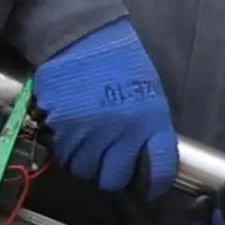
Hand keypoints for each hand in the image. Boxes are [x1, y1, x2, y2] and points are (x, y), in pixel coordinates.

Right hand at [23, 19, 180, 200]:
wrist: (83, 38)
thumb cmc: (120, 62)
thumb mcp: (149, 93)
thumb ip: (148, 127)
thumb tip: (144, 156)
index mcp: (151, 122)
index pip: (161, 169)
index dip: (155, 183)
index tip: (149, 186)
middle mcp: (122, 133)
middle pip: (114, 179)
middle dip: (110, 174)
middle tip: (107, 162)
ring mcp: (90, 132)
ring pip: (84, 170)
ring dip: (85, 162)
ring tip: (86, 142)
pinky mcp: (63, 127)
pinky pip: (63, 154)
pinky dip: (66, 149)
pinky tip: (71, 131)